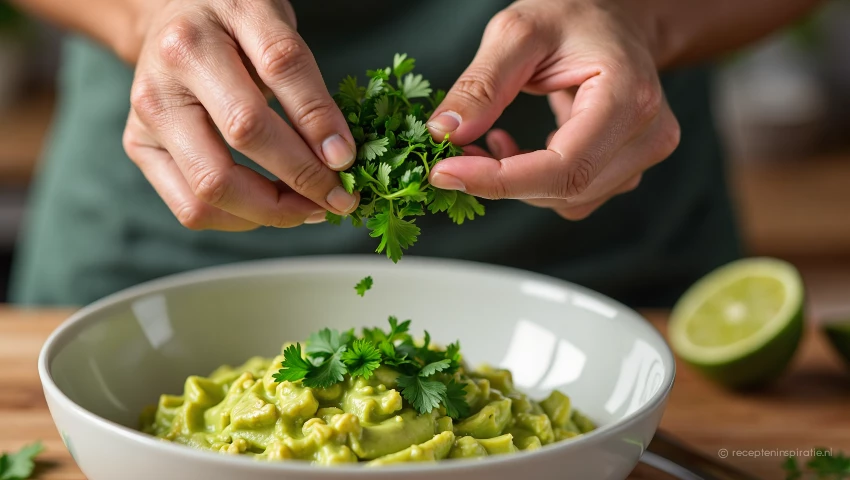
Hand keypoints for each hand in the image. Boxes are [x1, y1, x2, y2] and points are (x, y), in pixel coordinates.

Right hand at [123, 0, 358, 230]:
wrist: (171, 19)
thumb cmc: (231, 26)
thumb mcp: (274, 29)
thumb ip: (306, 85)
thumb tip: (337, 156)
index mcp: (206, 30)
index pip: (279, 69)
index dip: (319, 120)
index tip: (348, 158)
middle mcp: (167, 72)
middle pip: (243, 134)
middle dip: (303, 176)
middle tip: (339, 197)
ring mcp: (146, 116)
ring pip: (211, 187)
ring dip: (273, 210)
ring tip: (311, 207)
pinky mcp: (140, 148)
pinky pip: (191, 208)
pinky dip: (242, 218)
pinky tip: (273, 207)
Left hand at [426, 0, 679, 219]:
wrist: (616, 17)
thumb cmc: (573, 15)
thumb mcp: (518, 32)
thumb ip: (482, 83)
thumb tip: (445, 132)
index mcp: (629, 97)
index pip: (565, 167)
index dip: (501, 181)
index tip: (444, 173)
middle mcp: (648, 135)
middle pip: (564, 190)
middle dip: (501, 181)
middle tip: (455, 152)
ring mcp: (644, 154)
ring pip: (567, 201)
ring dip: (517, 182)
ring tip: (488, 140)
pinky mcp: (628, 167)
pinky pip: (573, 196)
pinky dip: (534, 182)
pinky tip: (514, 149)